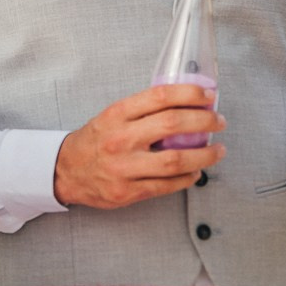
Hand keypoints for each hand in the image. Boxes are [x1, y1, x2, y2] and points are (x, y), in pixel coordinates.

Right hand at [54, 85, 225, 209]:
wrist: (66, 171)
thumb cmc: (95, 141)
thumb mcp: (112, 116)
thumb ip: (143, 111)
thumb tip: (186, 104)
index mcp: (117, 114)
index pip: (160, 96)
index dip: (190, 94)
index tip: (208, 96)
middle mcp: (121, 138)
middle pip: (172, 124)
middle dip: (204, 121)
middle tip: (218, 121)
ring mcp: (125, 166)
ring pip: (175, 160)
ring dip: (204, 155)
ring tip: (218, 150)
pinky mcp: (129, 191)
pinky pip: (167, 185)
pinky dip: (188, 178)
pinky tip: (196, 171)